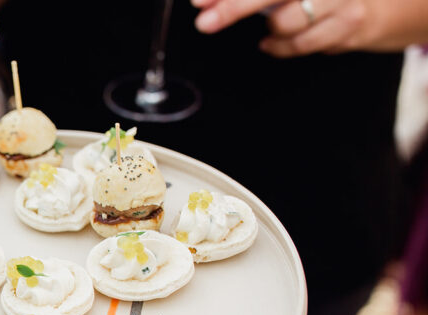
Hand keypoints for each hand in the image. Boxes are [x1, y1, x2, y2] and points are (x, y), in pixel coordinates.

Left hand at [192, 0, 388, 56]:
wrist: (378, 4)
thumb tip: (205, 3)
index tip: (199, 1)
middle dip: (234, 7)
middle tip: (205, 22)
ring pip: (286, 22)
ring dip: (272, 28)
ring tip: (274, 24)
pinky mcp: (350, 24)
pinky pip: (300, 45)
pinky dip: (281, 46)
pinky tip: (274, 41)